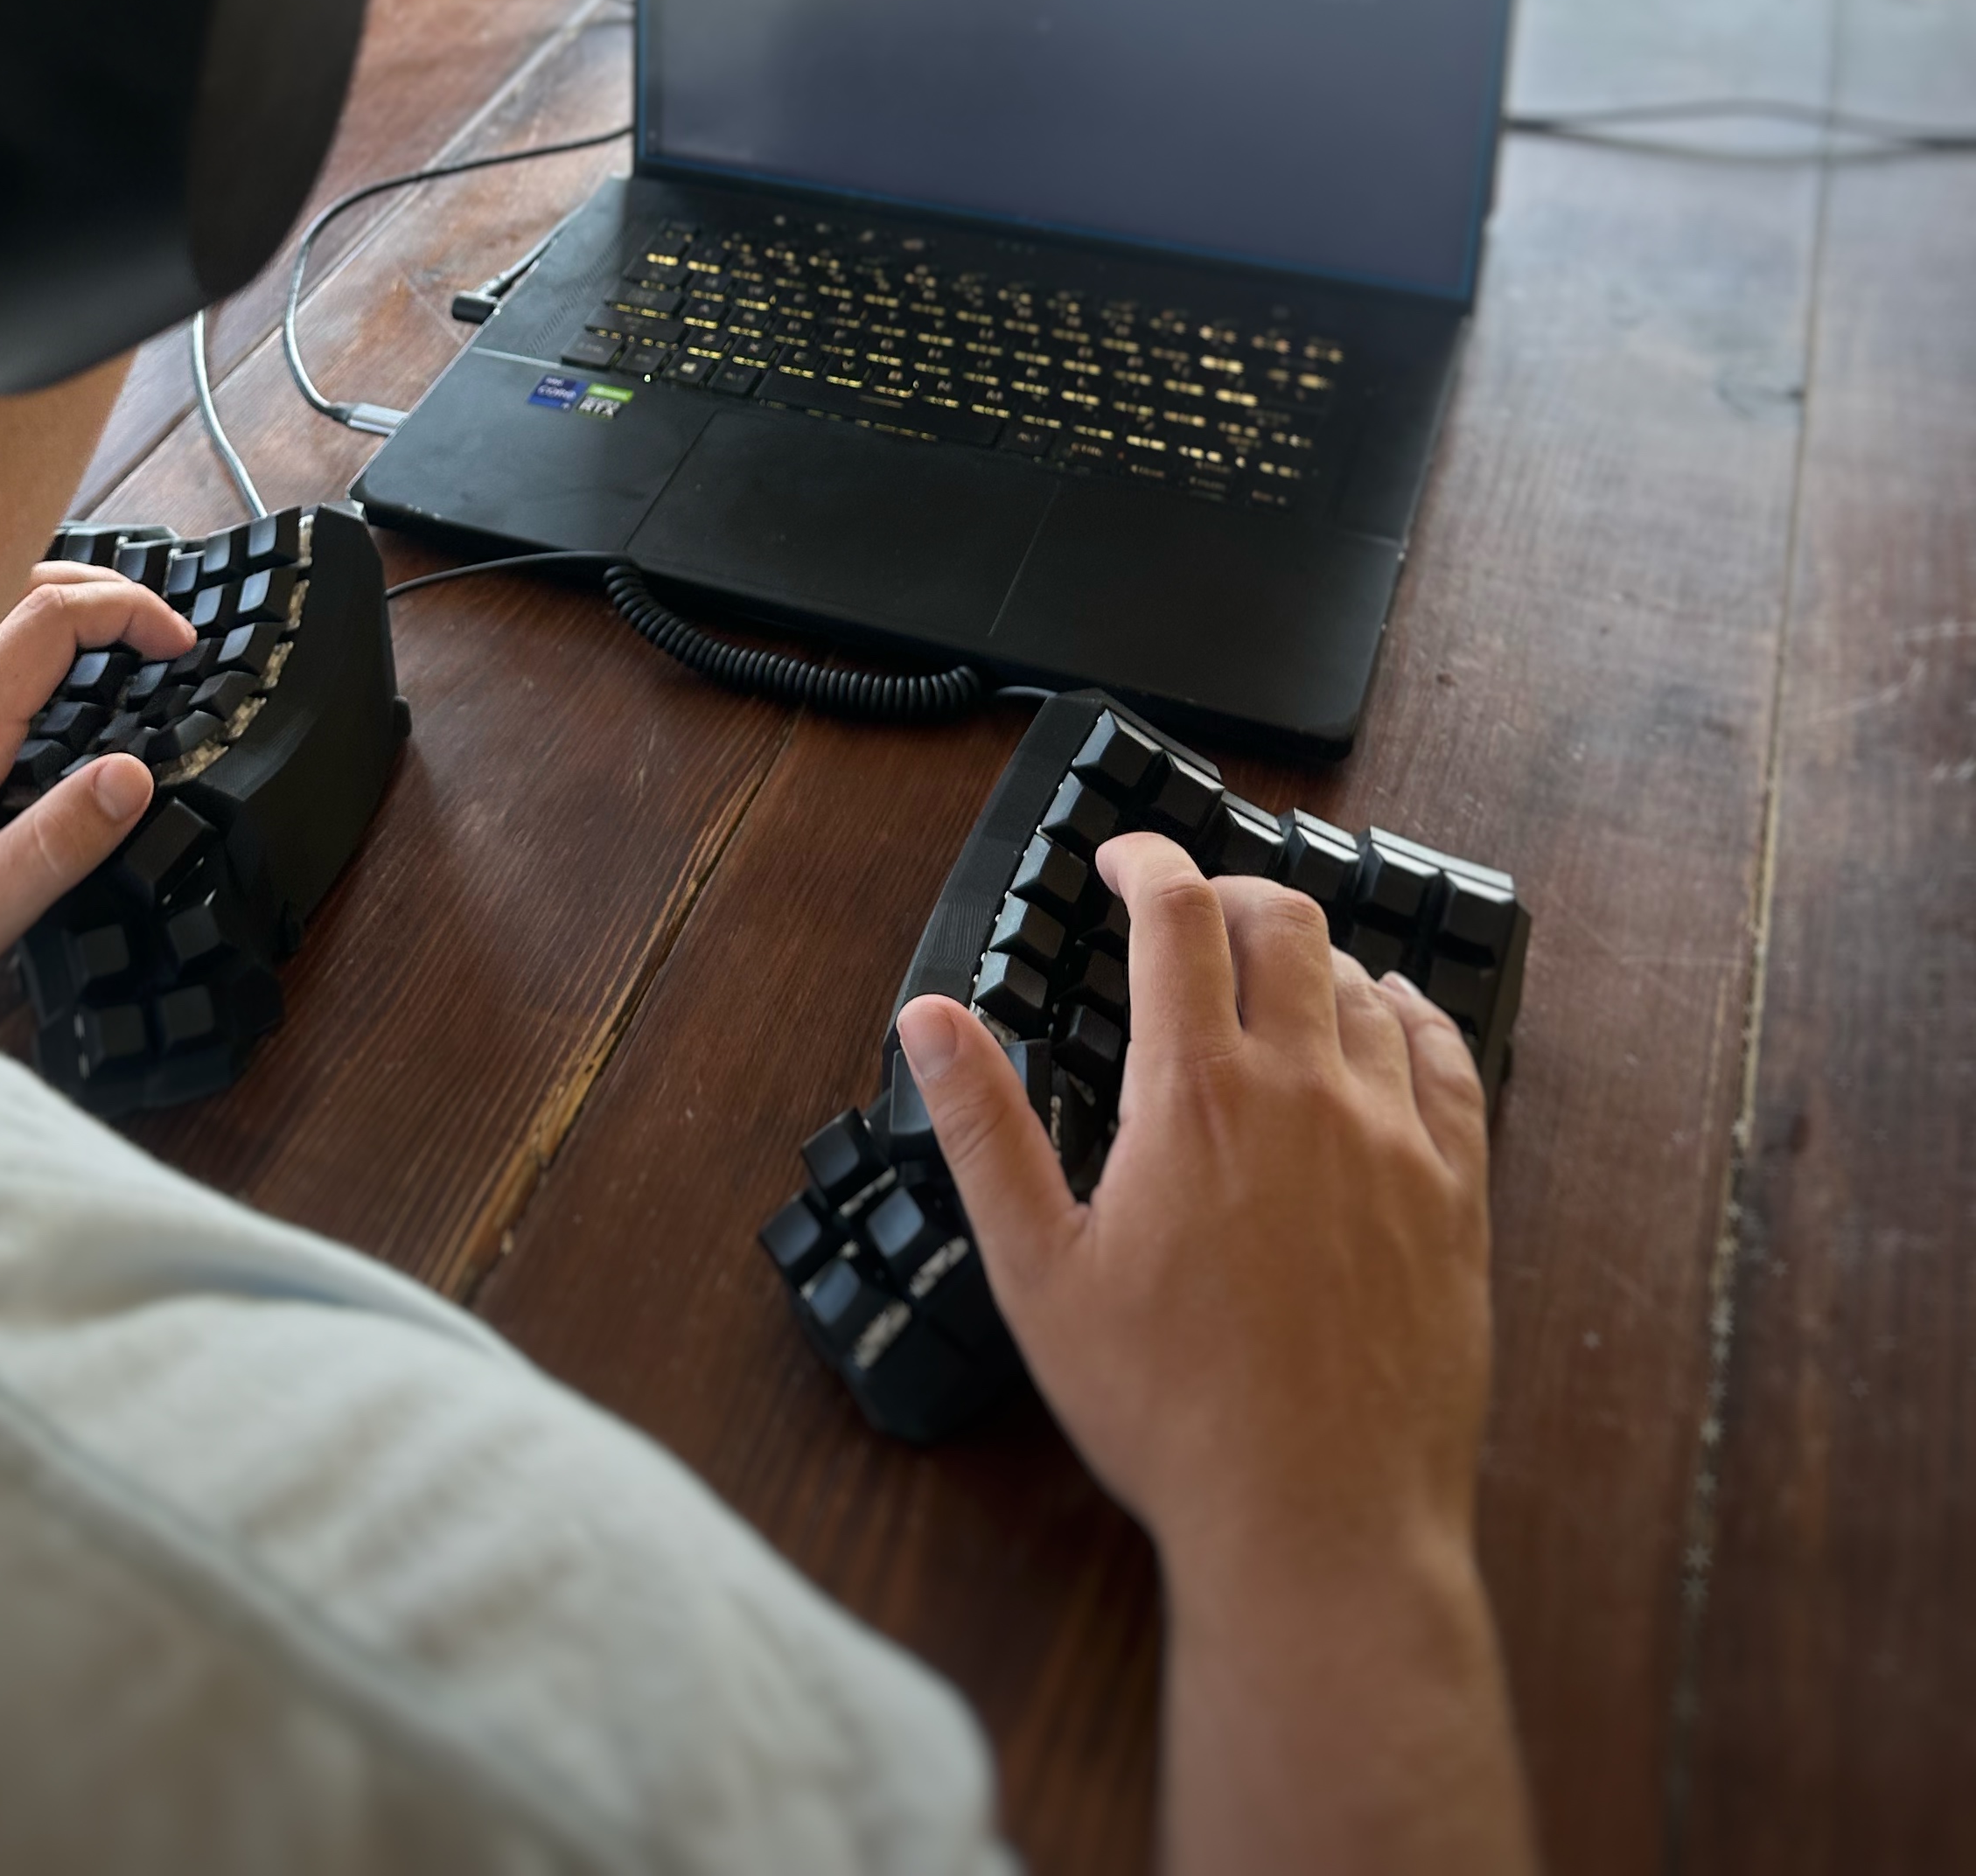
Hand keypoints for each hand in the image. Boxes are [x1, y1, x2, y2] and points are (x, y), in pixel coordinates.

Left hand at [0, 567, 190, 1005]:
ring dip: (47, 592)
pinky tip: (24, 663)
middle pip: (12, 581)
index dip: (127, 610)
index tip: (177, 642)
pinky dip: (2, 623)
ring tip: (104, 625)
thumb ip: (58, 845)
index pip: (50, 615)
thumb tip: (134, 775)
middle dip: (96, 583)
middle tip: (154, 622)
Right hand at [897, 830, 1534, 1875]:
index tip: (1125, 859)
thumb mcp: (1039, 1271)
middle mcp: (1303, 1090)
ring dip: (1311, 957)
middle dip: (1229, 894)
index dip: (1147, 861)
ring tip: (1275, 973)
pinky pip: (1447, 1061)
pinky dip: (1410, 1016)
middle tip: (1192, 914)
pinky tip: (1388, 1022)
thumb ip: (983, 1127)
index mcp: (1195, 1096)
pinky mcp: (1455, 1194)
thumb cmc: (1172, 1412)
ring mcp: (1393, 1138)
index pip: (1177, 916)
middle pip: (1281, 925)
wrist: (1321, 1525)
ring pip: (1362, 984)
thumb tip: (929, 1020)